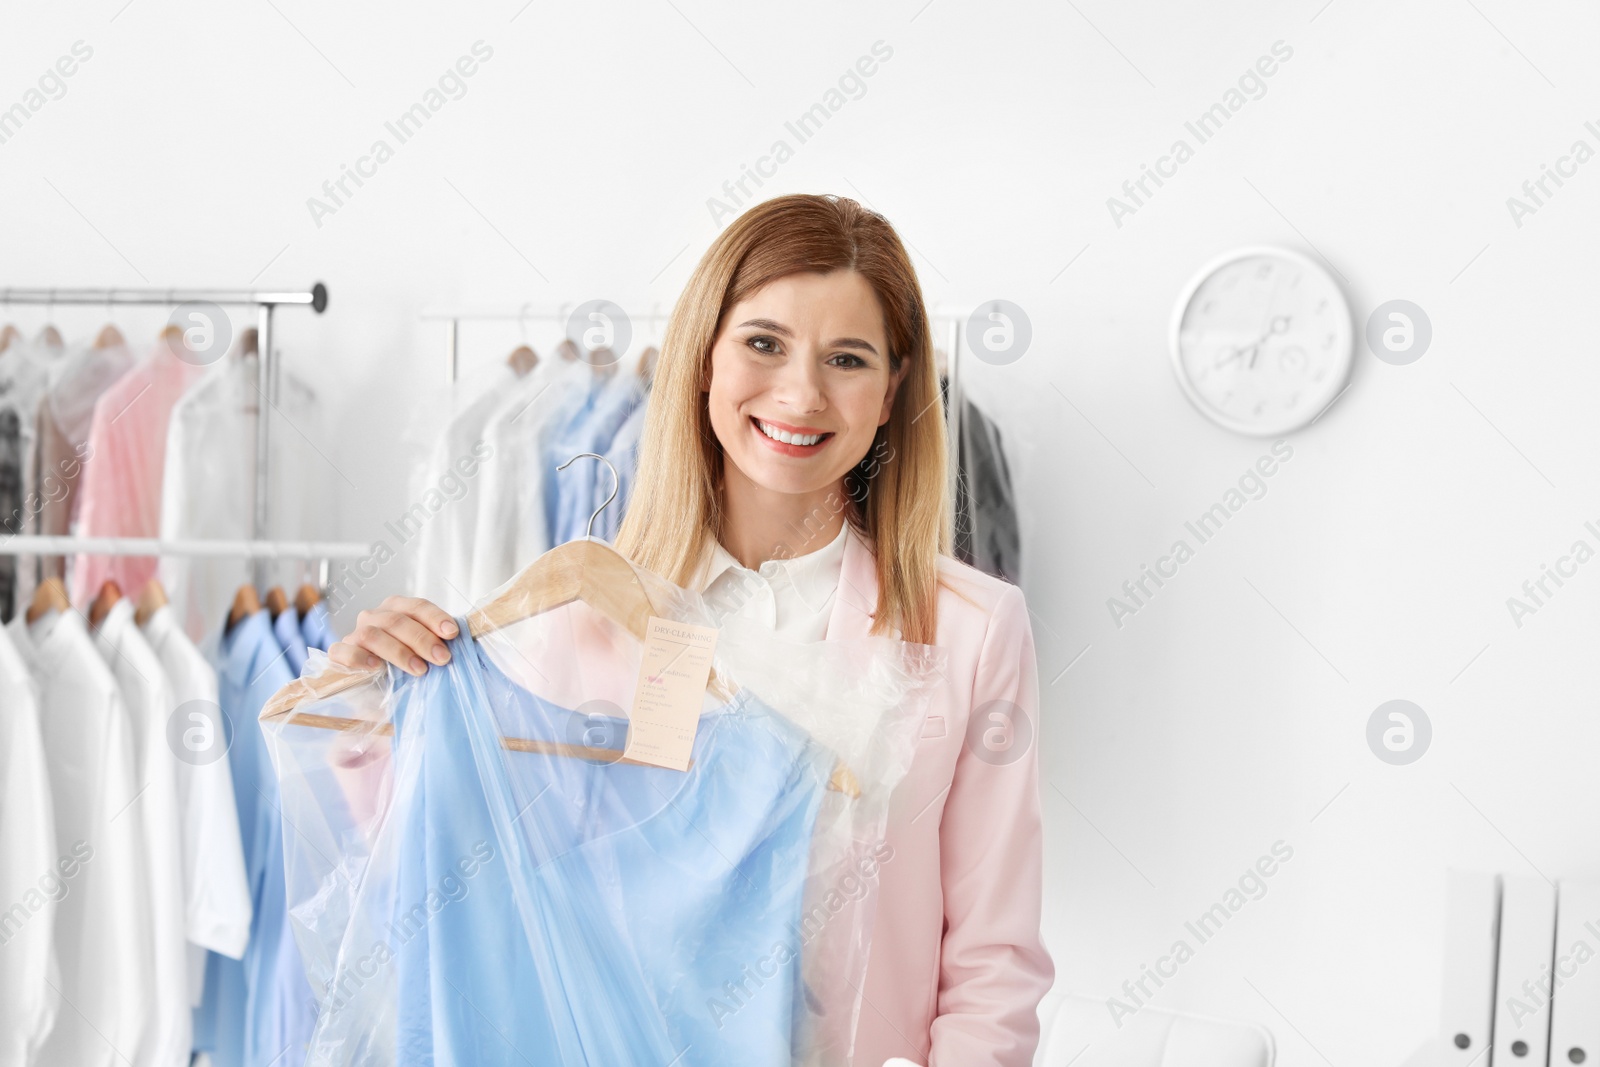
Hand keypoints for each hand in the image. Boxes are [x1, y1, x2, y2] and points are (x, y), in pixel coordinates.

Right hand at [328, 595, 457, 676]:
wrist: (377, 694)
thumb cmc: (404, 669)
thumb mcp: (423, 654)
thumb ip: (437, 644)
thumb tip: (463, 641)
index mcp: (397, 610)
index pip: (416, 606)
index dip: (435, 617)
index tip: (452, 633)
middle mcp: (374, 617)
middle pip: (397, 620)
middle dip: (422, 639)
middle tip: (442, 658)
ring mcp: (354, 634)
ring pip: (372, 634)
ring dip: (399, 651)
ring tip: (419, 669)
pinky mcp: (339, 654)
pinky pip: (343, 650)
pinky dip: (359, 657)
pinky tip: (377, 667)